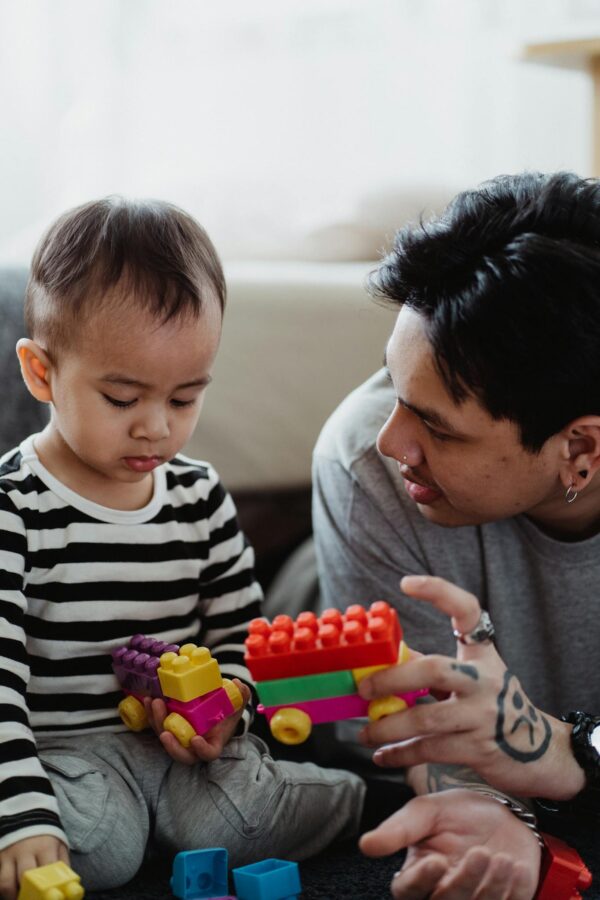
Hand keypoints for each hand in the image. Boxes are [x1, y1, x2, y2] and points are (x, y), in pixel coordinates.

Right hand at [0, 835, 68, 899]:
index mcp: (45, 848)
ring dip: (11, 895)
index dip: (47, 888)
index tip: (50, 898)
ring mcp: (9, 854)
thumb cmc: (46, 837)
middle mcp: (25, 851)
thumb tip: (69, 886)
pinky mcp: (0, 856)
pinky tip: (9, 892)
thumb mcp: (59, 846)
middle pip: (24, 877)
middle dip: (27, 894)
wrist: (28, 816)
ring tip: (18, 899)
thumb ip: (63, 865)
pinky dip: (3, 888)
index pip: (47, 871)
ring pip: (6, 882)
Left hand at [144, 679, 250, 764]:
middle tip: (165, 732)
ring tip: (155, 703)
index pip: (208, 754)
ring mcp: (180, 738)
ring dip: (157, 723)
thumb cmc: (226, 714)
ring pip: (167, 738)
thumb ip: (241, 696)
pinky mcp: (170, 728)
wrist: (214, 713)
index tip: (195, 739)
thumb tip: (237, 683)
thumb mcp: (236, 705)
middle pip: (181, 753)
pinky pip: (158, 725)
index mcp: (213, 743)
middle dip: (172, 746)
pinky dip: (152, 714)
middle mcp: (194, 746)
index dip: (201, 749)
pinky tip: (149, 700)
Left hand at [358, 575, 578, 798]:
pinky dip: (400, 753)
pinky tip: (382, 755)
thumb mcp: (473, 679)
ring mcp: (484, 715)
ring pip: (426, 718)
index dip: (438, 592)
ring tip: (364, 732)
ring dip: (387, 726)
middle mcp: (485, 680)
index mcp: (483, 655)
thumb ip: (434, 667)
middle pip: (433, 669)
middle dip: (392, 678)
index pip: (467, 611)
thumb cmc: (494, 708)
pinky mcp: (479, 749)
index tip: (406, 584)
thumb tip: (387, 660)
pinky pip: (430, 750)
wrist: (541, 754)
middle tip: (364, 688)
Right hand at [360, 788, 540, 898]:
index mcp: (417, 873)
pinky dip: (512, 891)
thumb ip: (399, 829)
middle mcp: (441, 893)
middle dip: (465, 882)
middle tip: (480, 853)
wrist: (502, 811)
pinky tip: (515, 867)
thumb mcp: (427, 811)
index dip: (421, 880)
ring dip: (491, 887)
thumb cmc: (458, 812)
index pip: (408, 890)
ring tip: (501, 857)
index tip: (437, 860)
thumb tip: (366, 845)